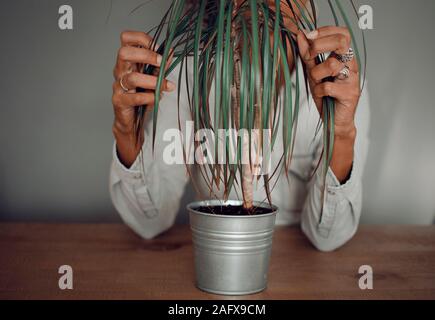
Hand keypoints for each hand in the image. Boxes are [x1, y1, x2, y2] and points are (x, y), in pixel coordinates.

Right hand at [112, 31, 174, 166]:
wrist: (131, 120)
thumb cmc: (141, 96)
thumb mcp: (154, 77)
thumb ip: (161, 65)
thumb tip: (171, 51)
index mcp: (128, 61)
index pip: (126, 39)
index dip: (141, 38)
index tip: (157, 46)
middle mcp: (121, 71)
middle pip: (124, 53)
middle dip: (146, 55)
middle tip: (161, 63)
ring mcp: (118, 86)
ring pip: (132, 78)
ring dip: (152, 81)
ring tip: (166, 86)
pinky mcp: (119, 102)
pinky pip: (134, 98)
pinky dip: (148, 98)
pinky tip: (157, 98)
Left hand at [297, 26, 360, 181]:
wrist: (334, 122)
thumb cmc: (327, 97)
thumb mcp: (314, 74)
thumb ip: (308, 56)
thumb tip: (300, 35)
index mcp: (344, 57)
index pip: (342, 33)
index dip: (325, 31)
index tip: (308, 36)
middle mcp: (351, 65)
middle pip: (341, 42)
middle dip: (319, 45)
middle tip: (309, 55)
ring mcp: (353, 79)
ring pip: (332, 65)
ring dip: (316, 74)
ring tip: (316, 83)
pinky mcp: (351, 93)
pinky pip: (328, 86)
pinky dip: (319, 91)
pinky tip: (322, 96)